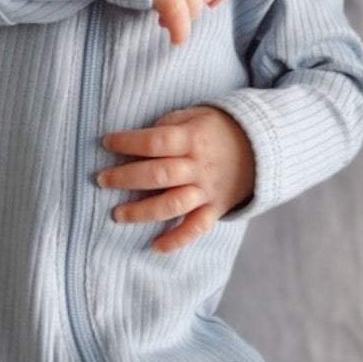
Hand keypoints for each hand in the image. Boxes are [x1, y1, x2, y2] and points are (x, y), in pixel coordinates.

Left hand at [98, 107, 255, 252]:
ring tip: (117, 214)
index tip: (106, 143)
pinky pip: (196, 228)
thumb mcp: (196, 115)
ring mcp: (207, 191)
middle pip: (160, 175)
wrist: (260, 149)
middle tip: (101, 180)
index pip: (156, 142)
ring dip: (143, 211)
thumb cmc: (217, 129)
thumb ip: (169, 125)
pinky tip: (155, 247)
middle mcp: (199, 167)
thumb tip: (138, 142)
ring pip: (173, 204)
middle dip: (126, 178)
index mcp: (193, 139)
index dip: (129, 143)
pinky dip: (176, 240)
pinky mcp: (214, 209)